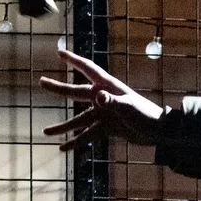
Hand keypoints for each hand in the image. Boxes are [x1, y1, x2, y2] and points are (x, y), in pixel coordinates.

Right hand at [40, 48, 164, 150]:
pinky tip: (63, 149)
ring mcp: (104, 113)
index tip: (59, 52)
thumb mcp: (129, 108)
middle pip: (76, 92)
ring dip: (63, 126)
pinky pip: (88, 135)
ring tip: (46, 132)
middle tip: (41, 82)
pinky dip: (77, 142)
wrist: (159, 132)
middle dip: (59, 88)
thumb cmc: (146, 115)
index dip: (74, 60)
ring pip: (79, 120)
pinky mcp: (107, 128)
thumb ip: (113, 102)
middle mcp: (103, 98)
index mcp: (108, 87)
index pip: (88, 69)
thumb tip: (98, 97)